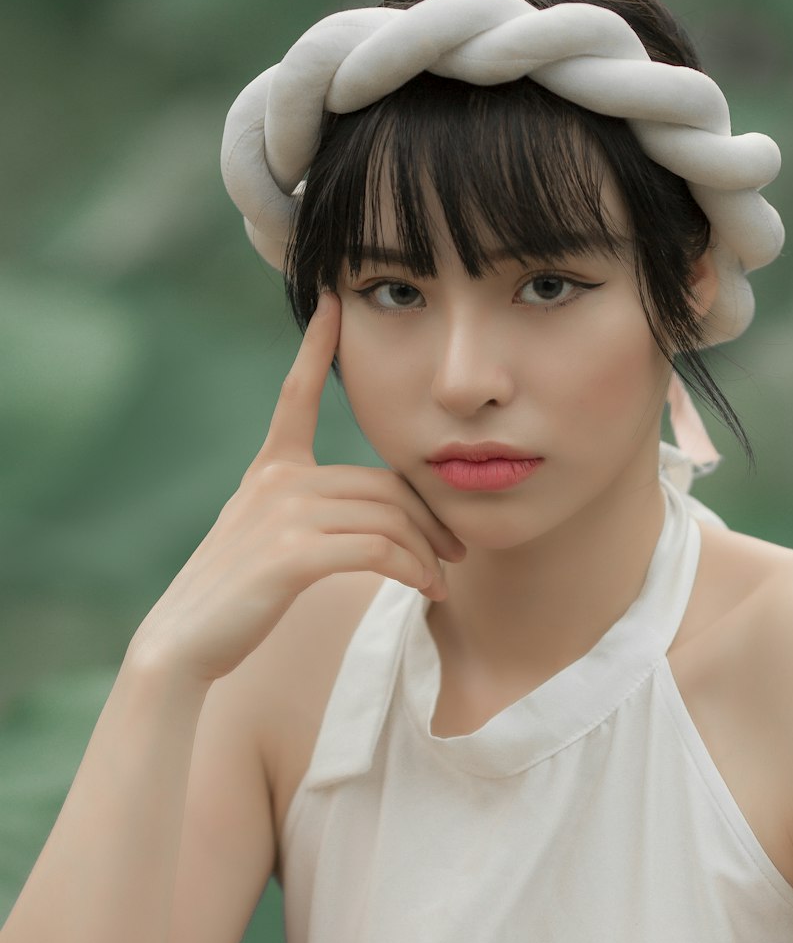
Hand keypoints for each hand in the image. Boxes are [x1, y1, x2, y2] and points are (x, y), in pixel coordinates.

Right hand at [129, 292, 464, 686]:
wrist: (184, 640)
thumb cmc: (235, 598)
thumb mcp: (268, 539)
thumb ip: (311, 513)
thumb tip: (380, 521)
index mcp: (270, 470)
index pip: (295, 395)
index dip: (315, 347)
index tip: (333, 302)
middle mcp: (277, 481)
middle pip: (382, 483)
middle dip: (430, 518)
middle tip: (457, 551)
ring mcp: (283, 515)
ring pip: (388, 518)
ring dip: (427, 553)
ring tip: (443, 580)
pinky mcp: (292, 555)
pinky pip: (377, 550)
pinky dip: (411, 570)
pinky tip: (426, 588)